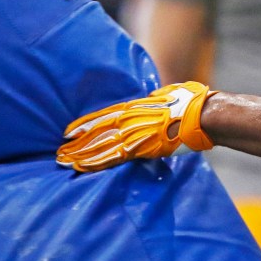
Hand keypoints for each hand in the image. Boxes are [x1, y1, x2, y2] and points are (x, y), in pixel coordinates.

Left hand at [56, 81, 213, 172]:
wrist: (202, 114)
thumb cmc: (190, 101)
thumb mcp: (168, 93)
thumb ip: (155, 98)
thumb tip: (153, 97)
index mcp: (136, 106)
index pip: (103, 116)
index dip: (85, 124)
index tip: (69, 131)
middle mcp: (130, 119)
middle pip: (97, 132)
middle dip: (77, 142)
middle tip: (59, 151)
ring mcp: (134, 133)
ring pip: (100, 145)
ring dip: (81, 154)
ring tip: (64, 161)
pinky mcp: (141, 148)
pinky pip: (113, 157)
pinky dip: (96, 163)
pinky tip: (82, 168)